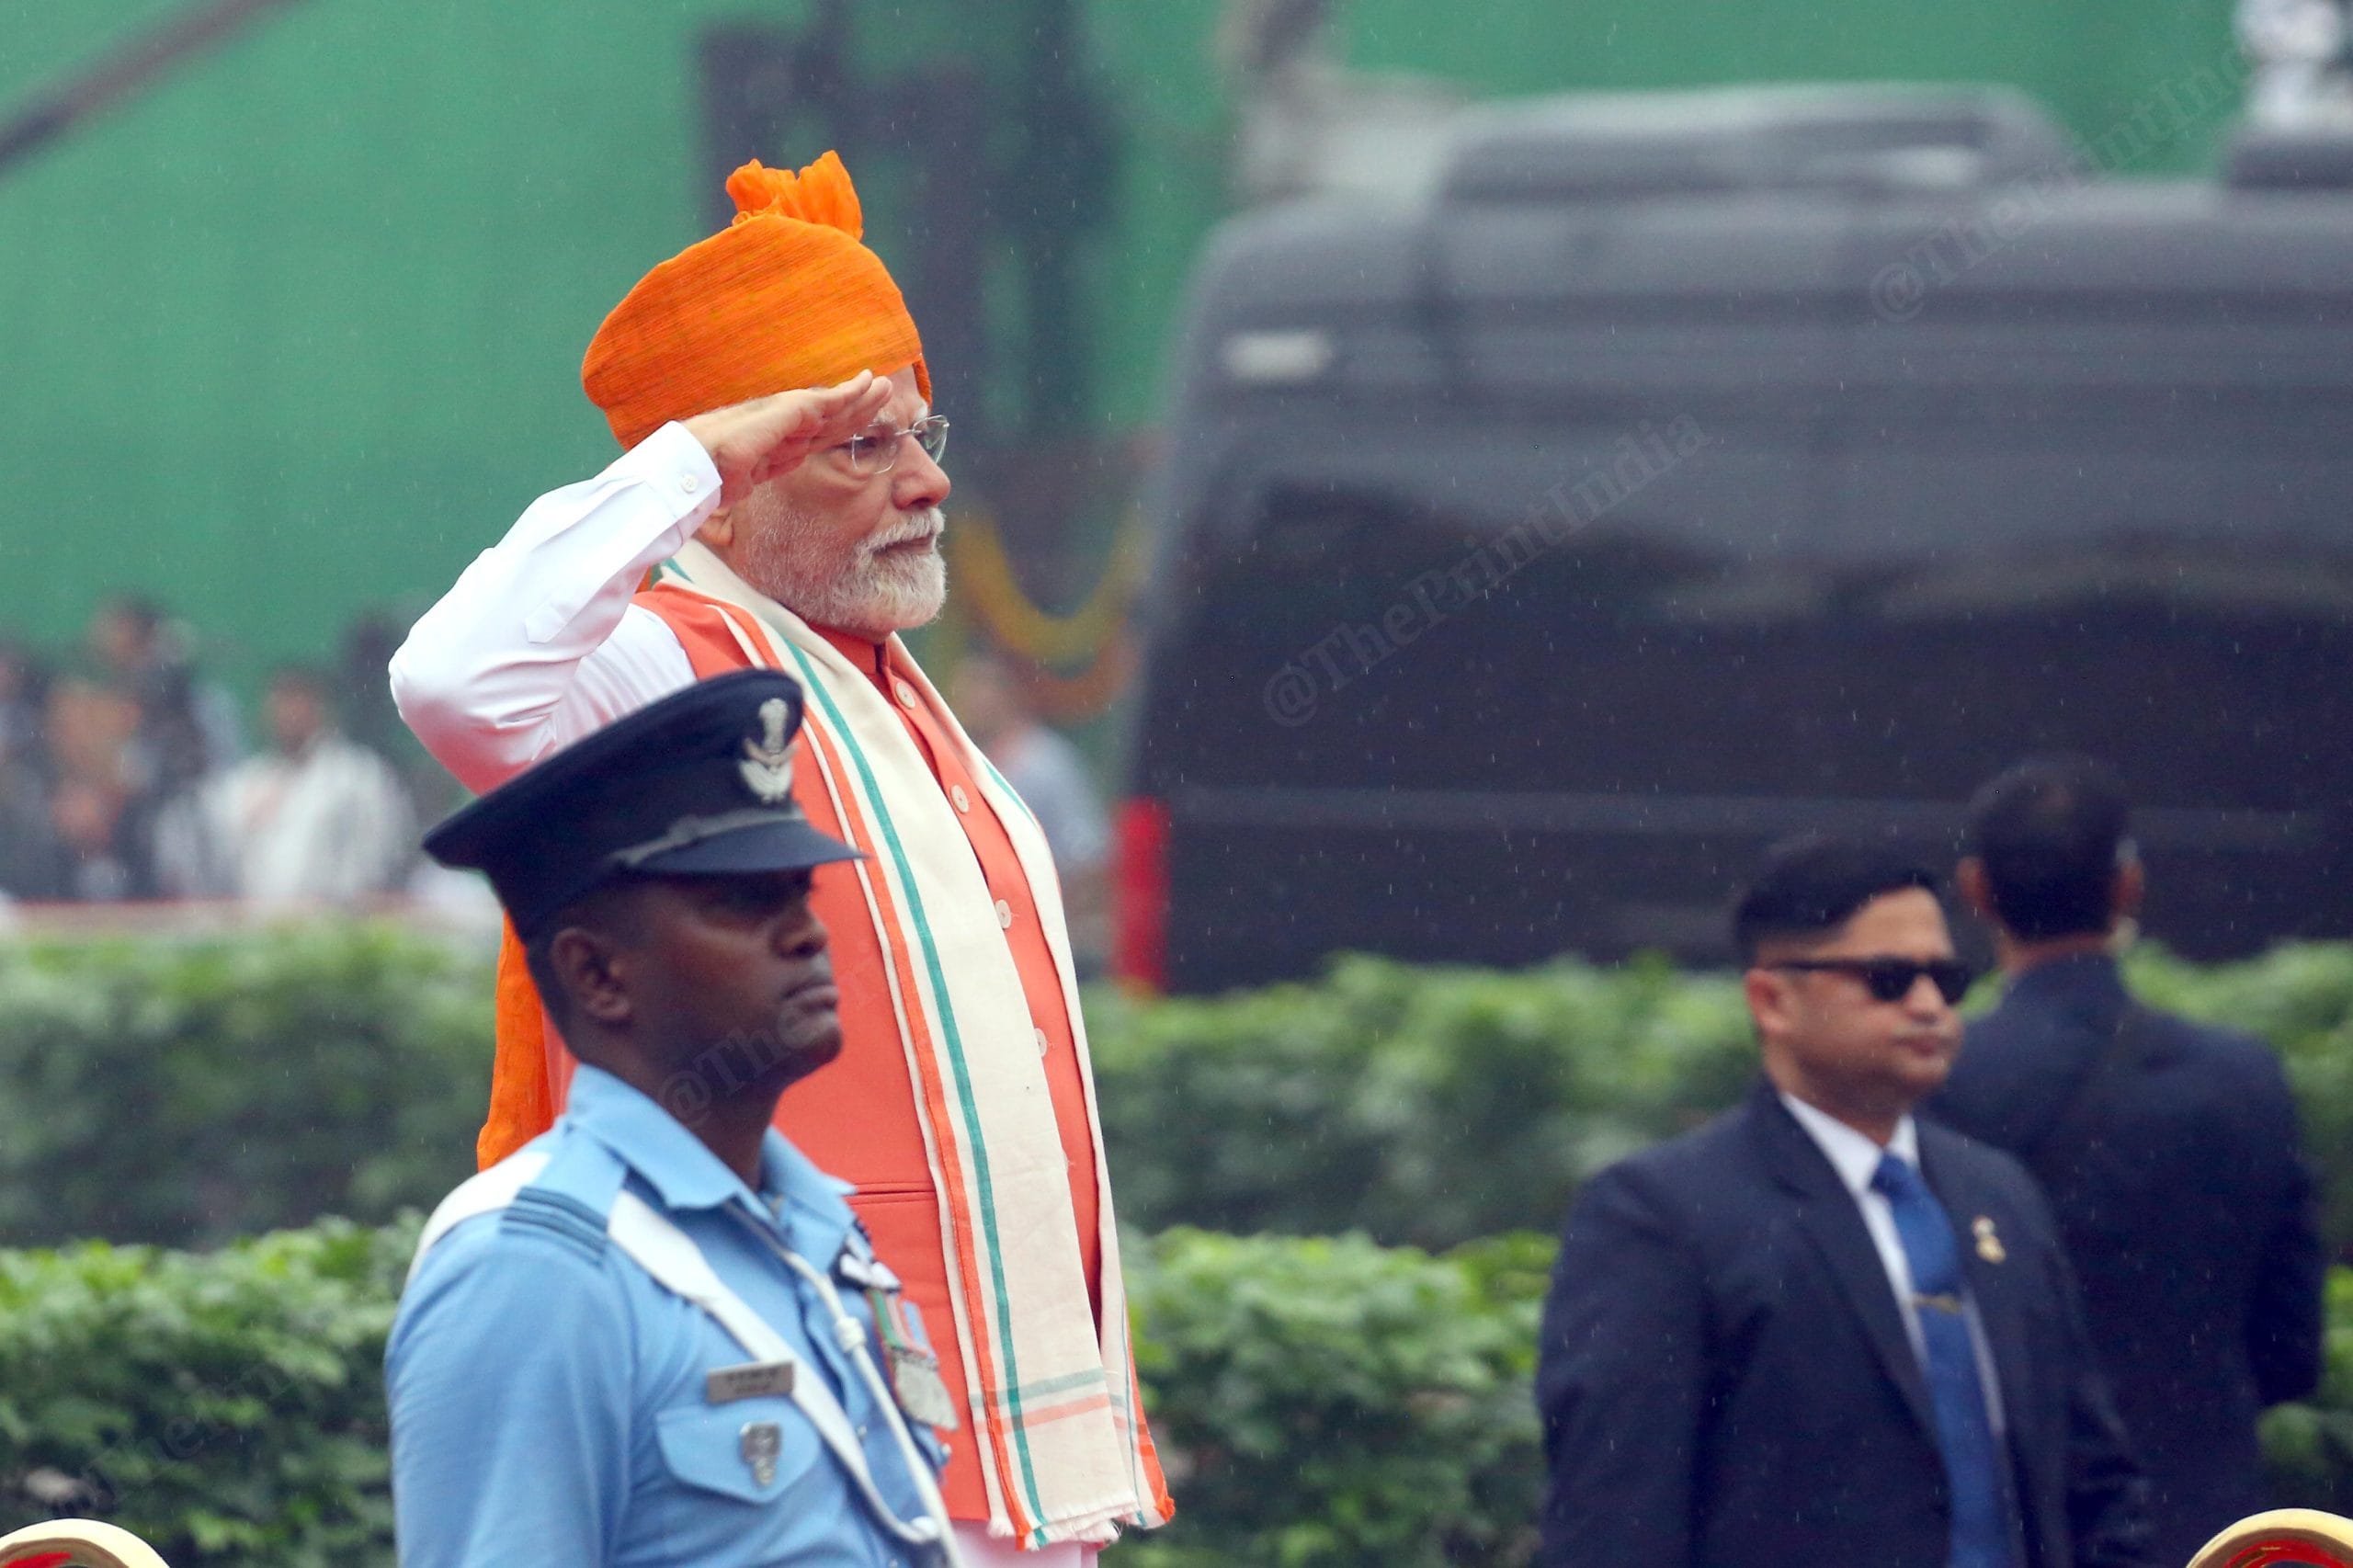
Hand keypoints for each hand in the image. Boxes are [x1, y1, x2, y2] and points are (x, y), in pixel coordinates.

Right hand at [680, 372, 894, 510]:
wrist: (699, 464)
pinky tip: (868, 381)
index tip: (861, 421)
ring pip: (839, 407)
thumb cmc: (711, 474)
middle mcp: (788, 426)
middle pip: (835, 419)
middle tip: (884, 393)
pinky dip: (852, 390)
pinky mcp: (793, 409)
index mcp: (779, 443)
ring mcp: (790, 414)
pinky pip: (831, 400)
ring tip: (886, 385)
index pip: (819, 435)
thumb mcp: (746, 480)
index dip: (843, 426)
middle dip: (861, 408)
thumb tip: (770, 473)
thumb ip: (764, 472)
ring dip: (865, 396)